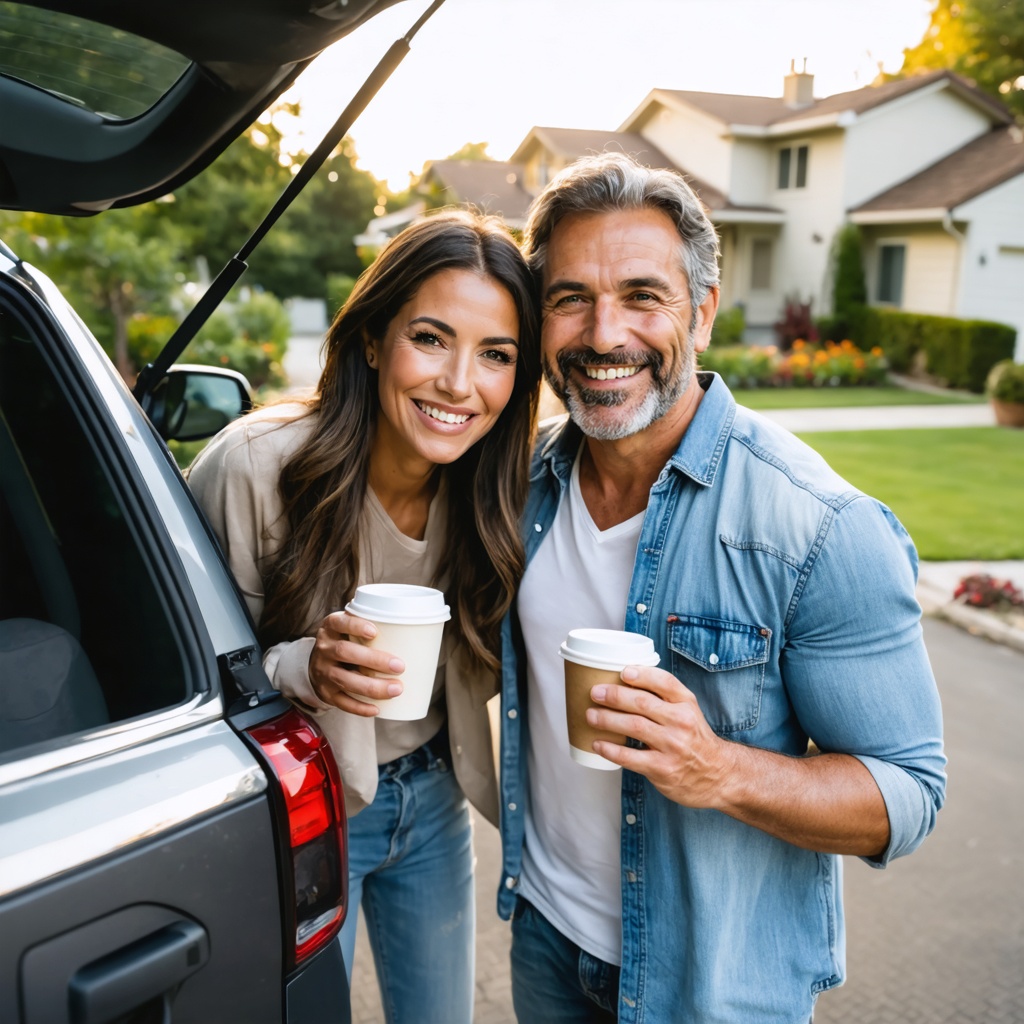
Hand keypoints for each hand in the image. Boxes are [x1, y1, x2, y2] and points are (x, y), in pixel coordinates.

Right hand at [308, 610, 404, 716]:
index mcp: (331, 628)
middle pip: (344, 652)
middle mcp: (324, 649)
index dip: (355, 626)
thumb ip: (371, 624)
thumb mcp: (349, 629)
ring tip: (396, 689)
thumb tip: (414, 627)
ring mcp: (323, 672)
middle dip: (373, 660)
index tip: (375, 632)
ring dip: (372, 686)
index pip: (339, 623)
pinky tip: (377, 709)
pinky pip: (342, 702)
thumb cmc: (345, 642)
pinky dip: (360, 707)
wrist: (315, 666)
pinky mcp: (326, 693)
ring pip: (345, 680)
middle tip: (399, 666)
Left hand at [587, 665, 735, 808]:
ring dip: (607, 720)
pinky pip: (630, 757)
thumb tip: (624, 680)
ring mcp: (672, 746)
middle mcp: (681, 722)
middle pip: (643, 703)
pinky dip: (610, 750)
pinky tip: (598, 744)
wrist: (718, 775)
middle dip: (614, 696)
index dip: (642, 675)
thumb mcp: (688, 711)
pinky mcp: (662, 769)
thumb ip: (664, 696)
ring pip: (634, 727)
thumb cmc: (694, 738)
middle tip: (595, 693)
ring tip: (590, 715)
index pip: (665, 682)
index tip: (623, 672)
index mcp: (686, 703)